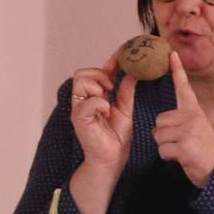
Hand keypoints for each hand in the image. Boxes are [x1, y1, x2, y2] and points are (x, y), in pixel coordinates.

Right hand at [69, 50, 135, 175]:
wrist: (112, 158)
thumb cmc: (115, 137)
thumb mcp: (125, 108)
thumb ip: (126, 91)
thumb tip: (134, 73)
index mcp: (94, 96)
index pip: (96, 71)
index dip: (109, 61)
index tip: (124, 54)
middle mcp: (83, 100)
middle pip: (82, 72)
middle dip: (100, 75)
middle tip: (112, 87)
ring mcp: (79, 108)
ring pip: (81, 81)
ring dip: (97, 86)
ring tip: (108, 99)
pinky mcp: (79, 118)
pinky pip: (87, 101)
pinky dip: (99, 103)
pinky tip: (106, 112)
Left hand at [152, 51, 213, 186]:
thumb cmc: (203, 151)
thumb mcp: (196, 130)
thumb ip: (180, 123)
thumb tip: (157, 127)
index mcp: (194, 111)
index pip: (184, 87)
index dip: (177, 70)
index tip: (172, 53)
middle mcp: (191, 117)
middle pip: (159, 121)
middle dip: (164, 136)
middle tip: (181, 143)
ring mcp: (188, 130)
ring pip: (158, 136)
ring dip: (166, 147)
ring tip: (183, 150)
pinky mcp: (184, 144)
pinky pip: (162, 150)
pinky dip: (168, 157)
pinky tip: (182, 158)